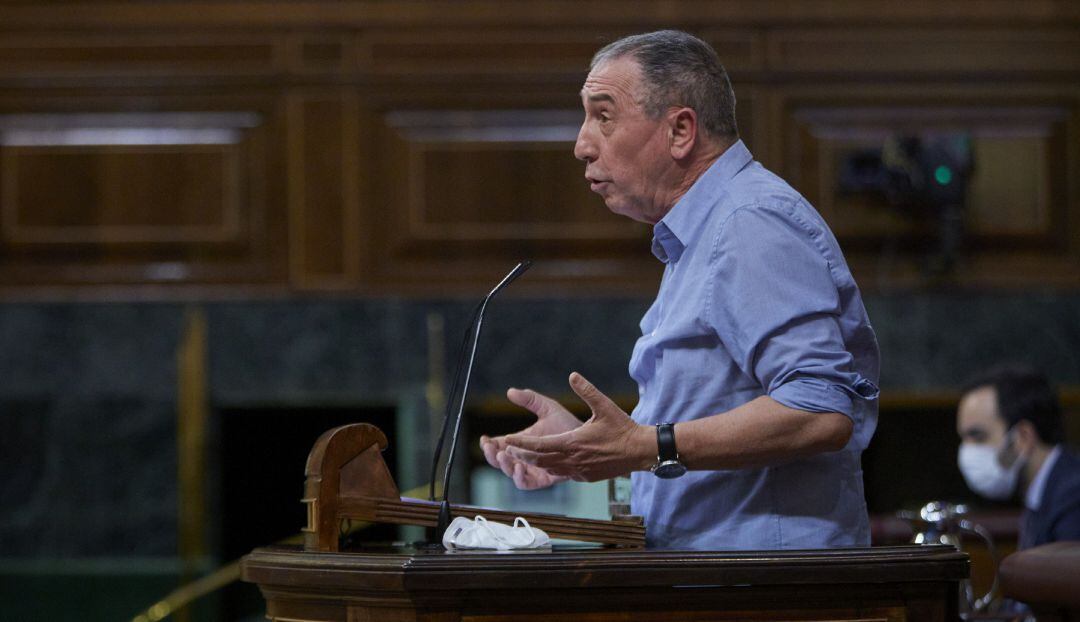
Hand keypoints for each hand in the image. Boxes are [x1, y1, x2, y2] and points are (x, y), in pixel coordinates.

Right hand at [480, 386, 582, 489]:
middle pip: (501, 461)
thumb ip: (530, 399)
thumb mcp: (547, 408)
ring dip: (504, 465)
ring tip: (503, 455)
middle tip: (489, 447)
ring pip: (511, 473)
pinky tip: (520, 466)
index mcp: (521, 442)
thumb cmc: (567, 423)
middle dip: (492, 455)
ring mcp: (533, 469)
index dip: (489, 444)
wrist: (589, 438)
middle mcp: (525, 457)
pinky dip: (520, 477)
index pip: (500, 445)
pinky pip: (528, 483)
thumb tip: (510, 391)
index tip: (484, 439)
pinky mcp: (545, 479)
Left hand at [504, 372, 651, 482]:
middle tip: (507, 449)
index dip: (520, 444)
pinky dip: (551, 467)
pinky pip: (563, 473)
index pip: (539, 446)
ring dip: (535, 463)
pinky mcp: (586, 476)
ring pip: (549, 468)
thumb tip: (573, 375)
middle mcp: (573, 460)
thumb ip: (587, 390)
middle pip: (539, 460)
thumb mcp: (605, 405)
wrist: (641, 451)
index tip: (506, 440)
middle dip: (521, 455)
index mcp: (573, 443)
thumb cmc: (622, 427)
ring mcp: (580, 471)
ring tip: (522, 456)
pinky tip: (548, 461)